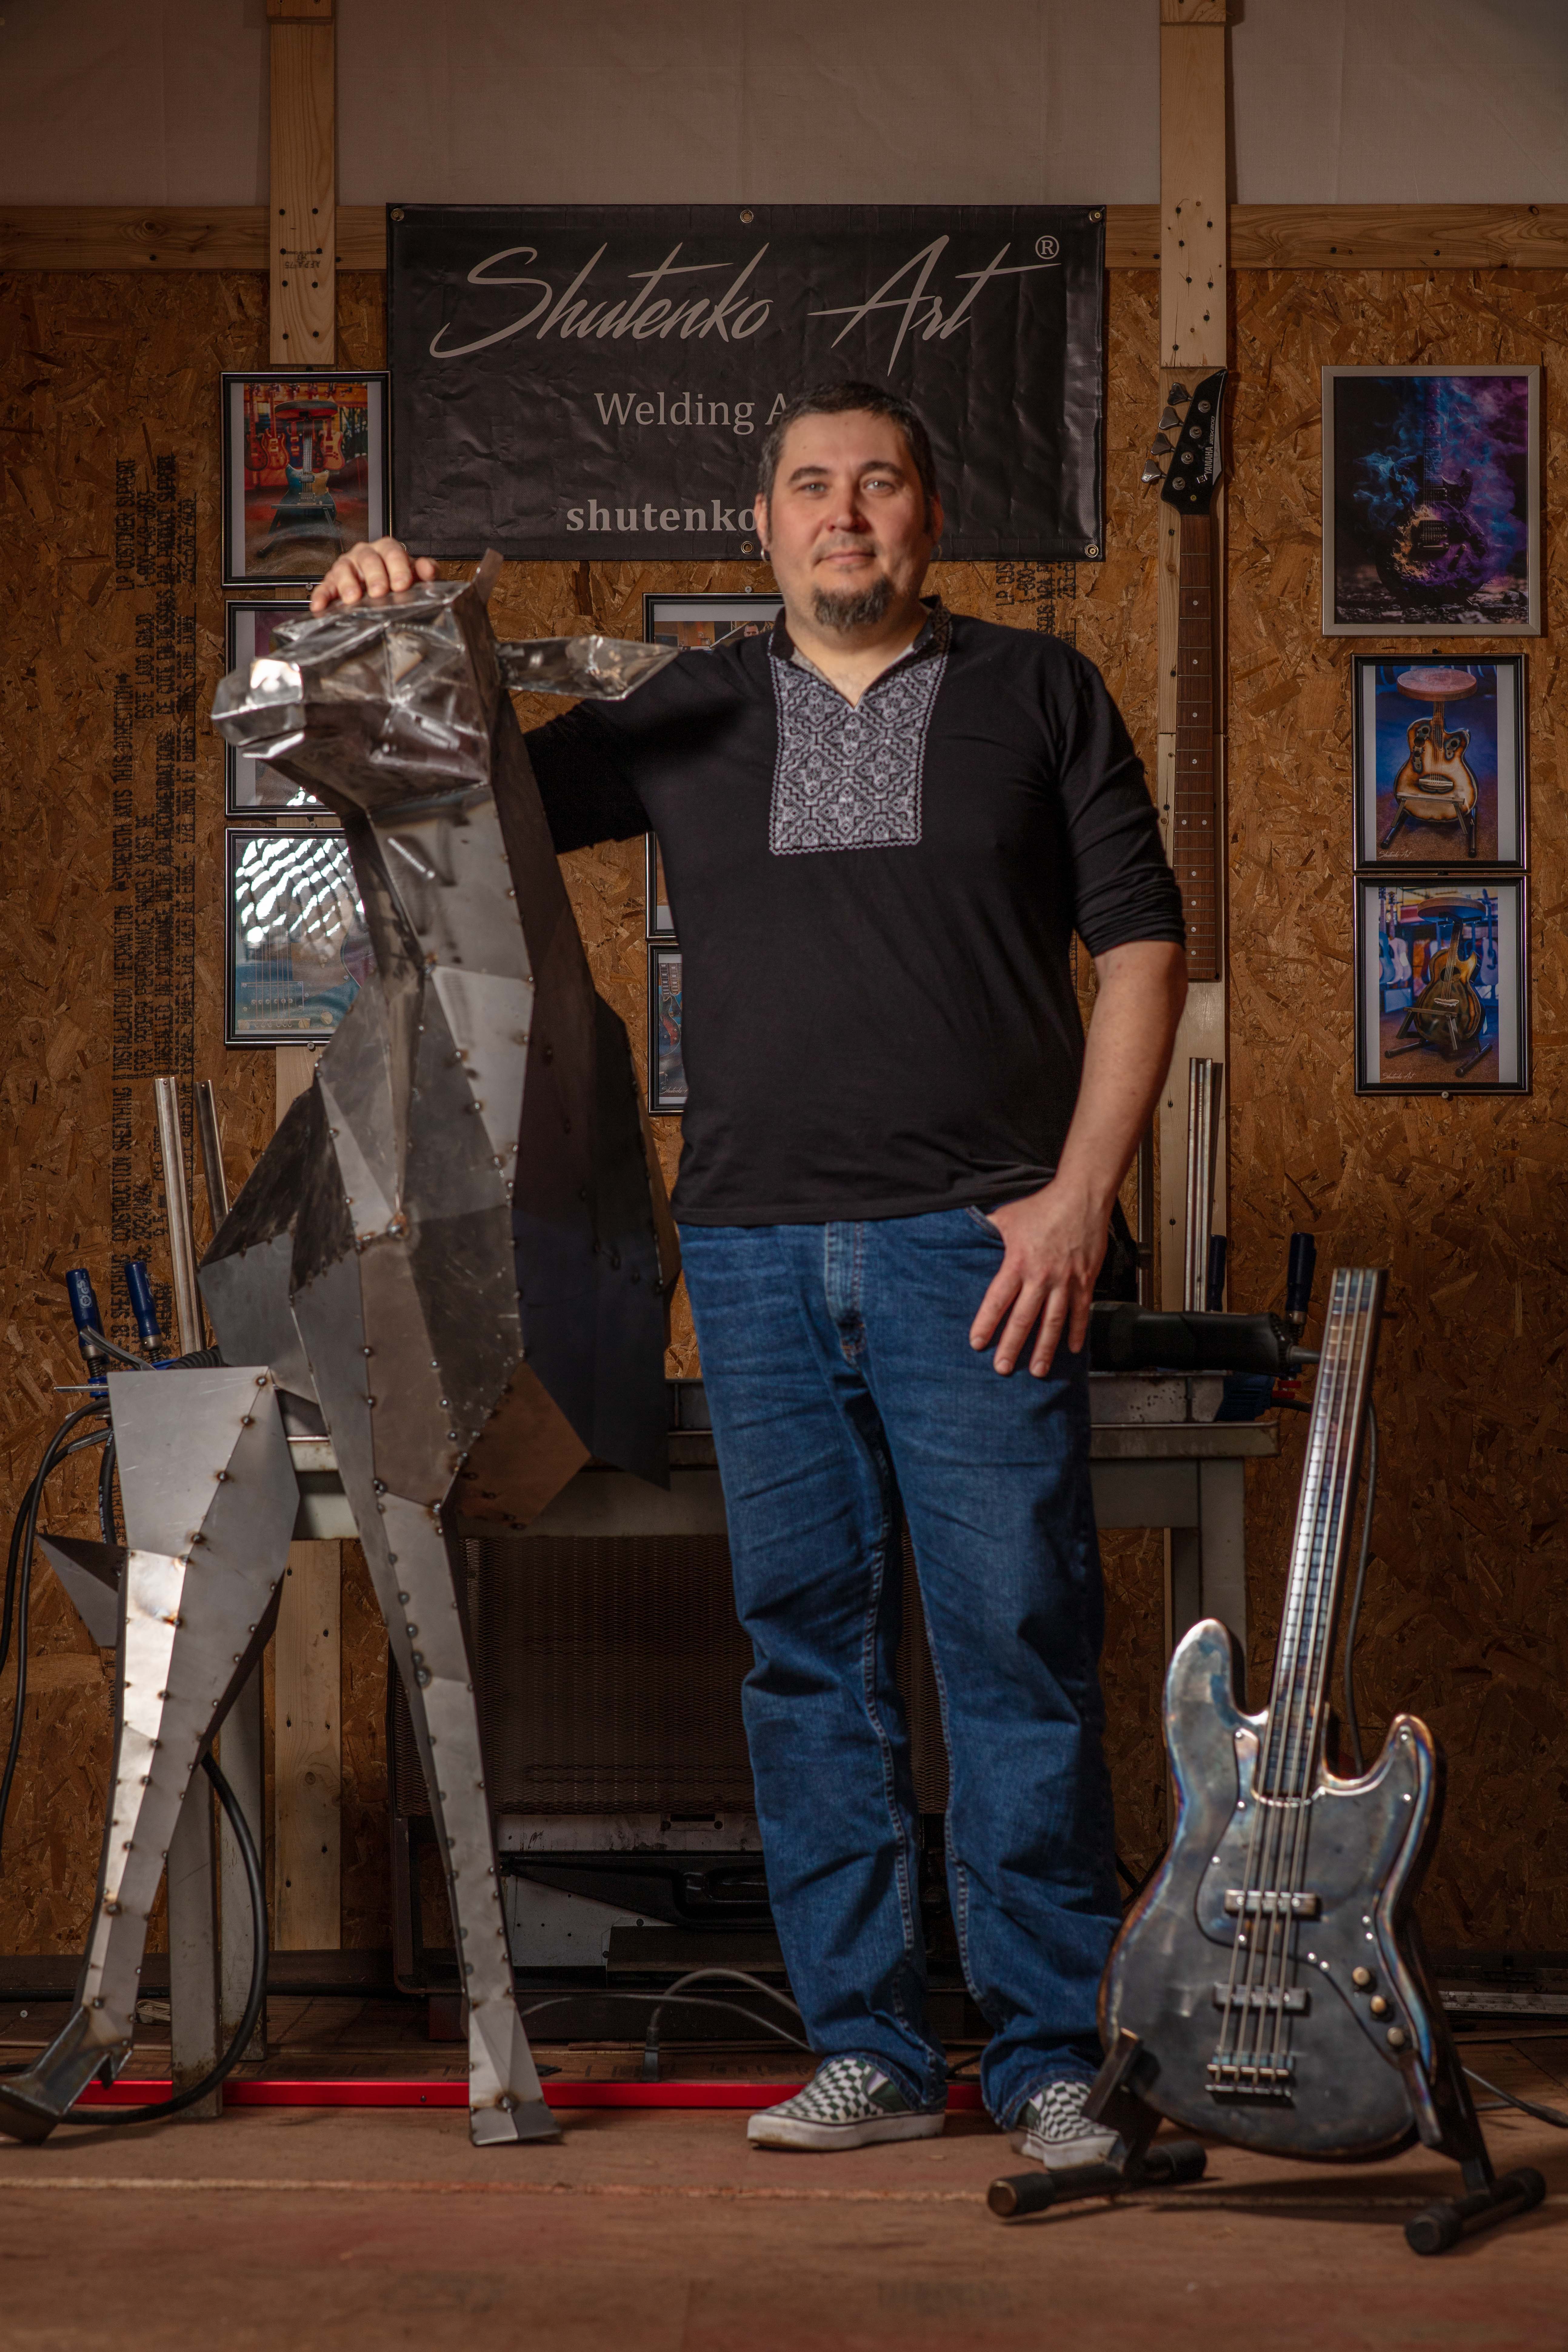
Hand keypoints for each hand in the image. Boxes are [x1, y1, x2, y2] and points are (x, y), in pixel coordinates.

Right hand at [310, 536, 436, 614]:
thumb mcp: (415, 576)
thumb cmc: (398, 580)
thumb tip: (428, 570)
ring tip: (353, 598)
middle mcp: (366, 555)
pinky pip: (326, 586)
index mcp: (387, 550)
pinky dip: (322, 595)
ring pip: (345, 569)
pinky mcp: (333, 581)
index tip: (402, 583)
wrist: (384, 589)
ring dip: (348, 583)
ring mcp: (348, 566)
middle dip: (374, 576)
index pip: (392, 552)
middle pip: (368, 559)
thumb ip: (425, 572)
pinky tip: (320, 605)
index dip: (397, 567)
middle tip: (379, 592)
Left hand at [967, 1181, 1109, 1376]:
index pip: (998, 1299)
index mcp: (1018, 1262)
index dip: (986, 1323)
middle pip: (1023, 1318)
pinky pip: (1080, 1312)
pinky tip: (1072, 1349)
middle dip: (1012, 1346)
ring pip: (1053, 1322)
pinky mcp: (1085, 1281)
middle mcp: (1041, 1277)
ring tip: (1037, 1371)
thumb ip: (987, 1232)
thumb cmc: (1042, 1206)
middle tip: (1003, 1369)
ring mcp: (1065, 1281)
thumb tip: (963, 1236)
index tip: (977, 1343)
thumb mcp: (1007, 1217)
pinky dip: (1076, 1332)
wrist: (1081, 1197)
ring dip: (1044, 1349)